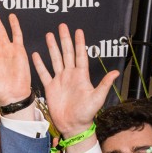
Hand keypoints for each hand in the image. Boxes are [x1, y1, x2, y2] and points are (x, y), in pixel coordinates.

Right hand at [30, 23, 118, 139]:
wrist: (73, 125)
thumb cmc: (87, 113)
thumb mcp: (97, 98)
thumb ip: (104, 84)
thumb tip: (115, 73)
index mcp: (82, 76)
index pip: (80, 55)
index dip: (79, 43)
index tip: (78, 30)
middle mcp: (70, 75)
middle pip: (67, 53)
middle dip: (64, 40)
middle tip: (62, 26)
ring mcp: (60, 80)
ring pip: (55, 60)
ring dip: (52, 48)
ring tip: (49, 35)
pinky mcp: (50, 87)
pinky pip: (44, 73)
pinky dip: (40, 64)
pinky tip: (36, 55)